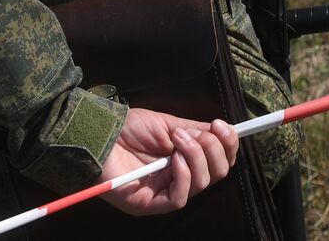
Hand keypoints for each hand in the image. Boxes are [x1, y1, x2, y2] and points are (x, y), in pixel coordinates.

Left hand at [97, 108, 238, 215]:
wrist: (100, 136)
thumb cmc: (129, 129)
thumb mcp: (168, 125)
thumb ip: (195, 132)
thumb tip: (221, 132)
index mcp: (186, 158)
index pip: (218, 159)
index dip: (228, 145)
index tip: (225, 126)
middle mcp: (180, 177)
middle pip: (217, 173)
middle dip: (214, 149)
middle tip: (198, 133)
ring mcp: (166, 192)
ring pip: (202, 183)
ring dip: (196, 156)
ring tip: (177, 140)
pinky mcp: (152, 204)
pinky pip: (180, 197)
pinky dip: (183, 175)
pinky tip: (174, 160)